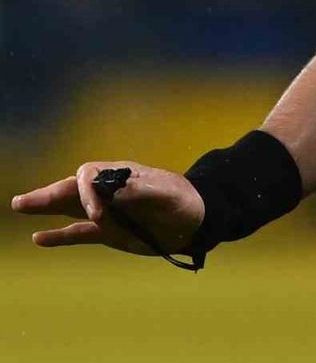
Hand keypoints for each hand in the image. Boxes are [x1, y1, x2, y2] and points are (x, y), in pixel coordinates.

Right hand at [11, 161, 204, 255]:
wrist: (197, 222)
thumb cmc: (185, 202)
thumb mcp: (168, 194)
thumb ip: (143, 190)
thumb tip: (115, 189)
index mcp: (121, 176)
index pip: (89, 177)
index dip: (86, 193)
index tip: (98, 215)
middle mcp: (109, 192)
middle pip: (71, 190)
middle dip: (47, 195)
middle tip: (21, 202)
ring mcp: (107, 213)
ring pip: (69, 210)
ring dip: (45, 209)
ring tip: (20, 206)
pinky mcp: (109, 233)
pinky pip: (79, 234)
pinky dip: (60, 237)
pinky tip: (39, 238)